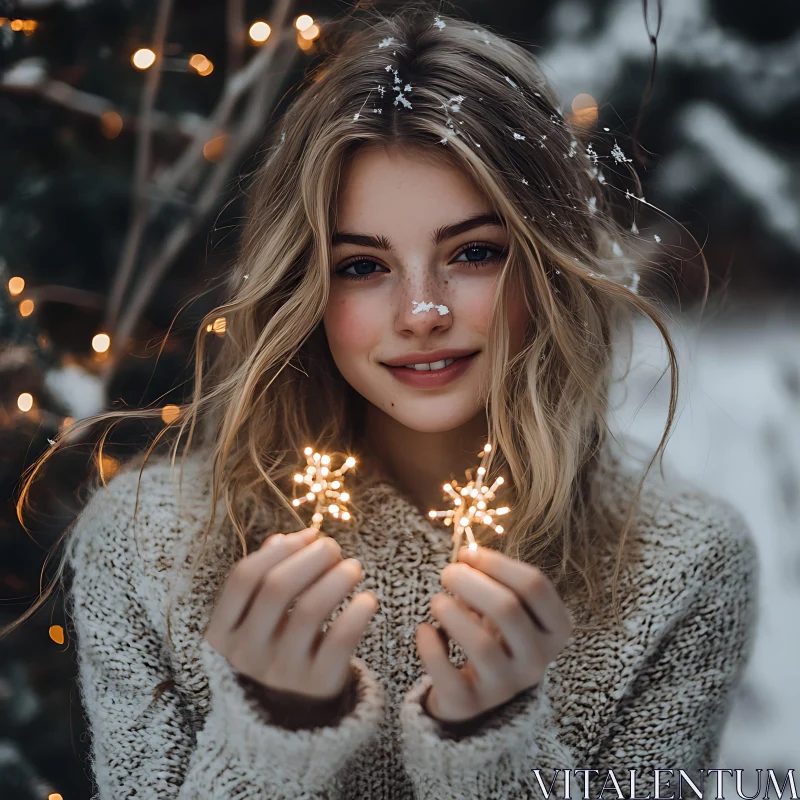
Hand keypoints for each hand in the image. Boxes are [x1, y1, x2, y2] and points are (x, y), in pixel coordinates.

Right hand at [204, 528, 378, 700]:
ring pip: (309, 609)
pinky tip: (367, 600)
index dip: (279, 549)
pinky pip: (340, 639)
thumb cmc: (273, 654)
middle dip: (311, 557)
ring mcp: (281, 671)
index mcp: (223, 633)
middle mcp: (247, 653)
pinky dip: (357, 612)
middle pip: (277, 587)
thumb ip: (267, 578)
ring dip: (336, 578)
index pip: (243, 578)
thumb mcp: (255, 623)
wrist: (287, 725)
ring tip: (353, 568)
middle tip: (334, 548)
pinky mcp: (317, 686)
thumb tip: (296, 537)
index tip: (308, 536)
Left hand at [415, 545, 573, 723]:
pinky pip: (448, 675)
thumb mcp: (509, 605)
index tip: (468, 554)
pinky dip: (430, 647)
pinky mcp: (471, 703)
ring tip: (437, 601)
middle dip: (469, 582)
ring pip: (480, 644)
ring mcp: (506, 686)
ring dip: (450, 612)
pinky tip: (426, 630)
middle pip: (507, 609)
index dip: (497, 563)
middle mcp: (537, 660)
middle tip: (447, 573)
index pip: (535, 586)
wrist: (479, 688)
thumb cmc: (495, 632)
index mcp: (555, 629)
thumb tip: (465, 556)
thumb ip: (494, 579)